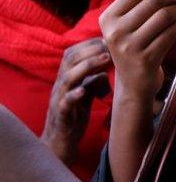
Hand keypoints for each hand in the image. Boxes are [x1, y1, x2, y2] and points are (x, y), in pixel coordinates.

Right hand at [41, 38, 111, 164]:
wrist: (60, 142)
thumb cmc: (74, 115)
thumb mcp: (86, 94)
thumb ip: (93, 80)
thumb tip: (106, 68)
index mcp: (67, 78)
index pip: (73, 53)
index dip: (89, 44)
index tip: (108, 39)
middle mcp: (60, 85)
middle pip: (69, 60)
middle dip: (90, 50)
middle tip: (110, 46)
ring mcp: (59, 99)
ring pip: (67, 78)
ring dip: (86, 67)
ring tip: (104, 60)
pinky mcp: (61, 115)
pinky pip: (64, 103)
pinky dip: (73, 95)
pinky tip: (83, 90)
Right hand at [99, 0, 175, 102]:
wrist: (133, 84)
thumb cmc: (136, 44)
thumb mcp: (129, 24)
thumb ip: (140, 1)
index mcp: (109, 17)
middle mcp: (115, 31)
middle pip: (155, 0)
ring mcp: (129, 46)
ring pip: (166, 15)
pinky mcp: (145, 58)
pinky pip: (171, 32)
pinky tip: (175, 27)